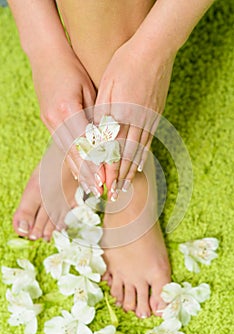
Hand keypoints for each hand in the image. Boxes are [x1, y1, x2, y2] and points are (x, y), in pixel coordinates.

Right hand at [30, 49, 104, 195]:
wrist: (45, 56)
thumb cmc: (72, 70)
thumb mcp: (88, 89)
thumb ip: (96, 115)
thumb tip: (108, 139)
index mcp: (67, 109)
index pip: (85, 143)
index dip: (96, 163)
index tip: (106, 179)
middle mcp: (55, 120)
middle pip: (74, 153)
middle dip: (88, 174)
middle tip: (99, 191)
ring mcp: (49, 122)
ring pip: (66, 153)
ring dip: (78, 172)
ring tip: (89, 188)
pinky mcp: (48, 123)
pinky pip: (61, 146)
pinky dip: (71, 161)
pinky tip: (78, 172)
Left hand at [94, 39, 174, 198]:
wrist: (154, 50)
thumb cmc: (125, 65)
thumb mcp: (108, 87)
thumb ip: (103, 115)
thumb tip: (98, 138)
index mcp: (122, 115)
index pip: (113, 149)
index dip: (108, 169)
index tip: (103, 186)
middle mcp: (137, 122)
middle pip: (126, 155)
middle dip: (119, 177)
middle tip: (115, 194)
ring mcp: (149, 119)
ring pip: (139, 151)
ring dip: (131, 170)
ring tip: (126, 186)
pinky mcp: (155, 115)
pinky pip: (149, 141)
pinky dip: (143, 156)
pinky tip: (140, 164)